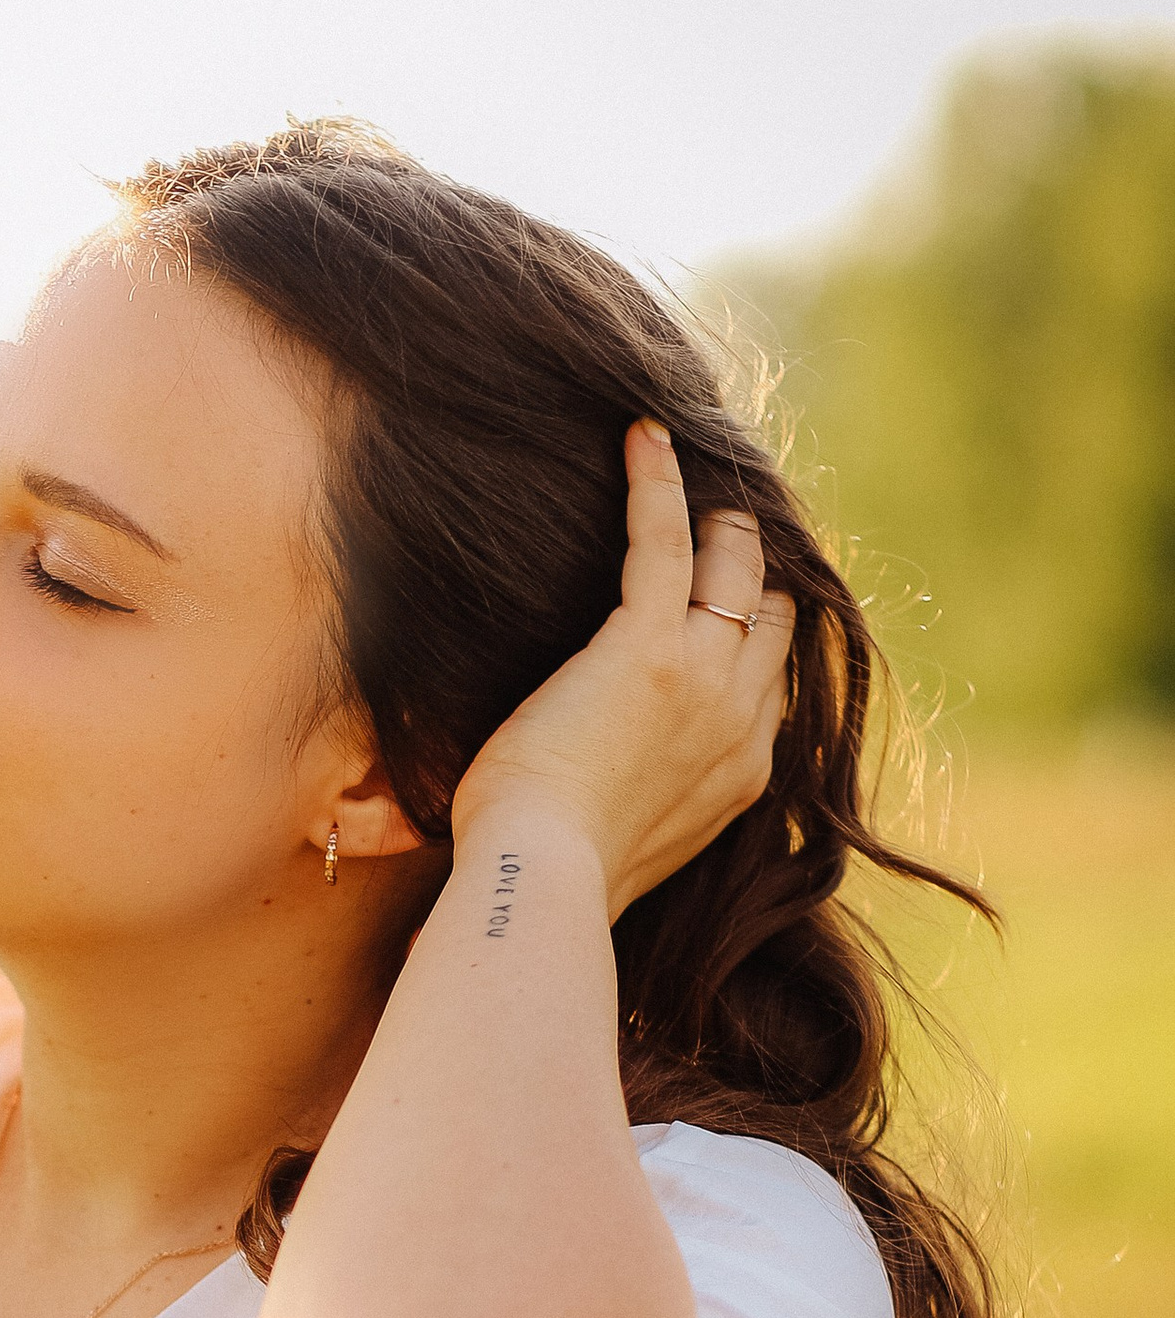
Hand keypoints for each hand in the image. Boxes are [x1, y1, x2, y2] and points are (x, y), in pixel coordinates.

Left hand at [446, 421, 794, 918]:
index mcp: (744, 773)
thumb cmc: (561, 876)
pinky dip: (657, 484)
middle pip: (768, 612)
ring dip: (718, 520)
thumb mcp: (636, 844)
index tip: (727, 598)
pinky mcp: (645, 644)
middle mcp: (739, 719)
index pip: (771, 675)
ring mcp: (702, 677)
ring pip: (734, 568)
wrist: (544, 881)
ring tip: (694, 485)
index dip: (753, 627)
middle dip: (751, 565)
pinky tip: (642, 436)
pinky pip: (665, 541)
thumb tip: (621, 784)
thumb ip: (656, 800)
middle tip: (720, 523)